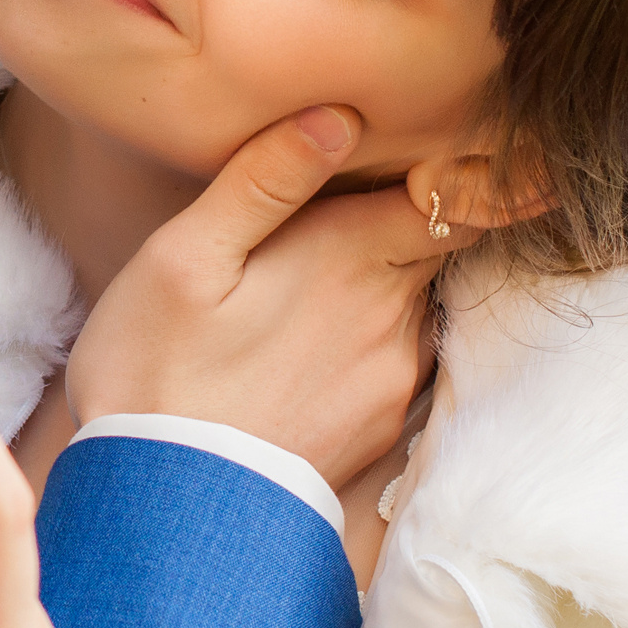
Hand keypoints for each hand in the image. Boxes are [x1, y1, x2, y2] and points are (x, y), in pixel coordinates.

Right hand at [66, 107, 474, 490]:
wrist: (165, 510)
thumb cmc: (155, 370)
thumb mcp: (185, 257)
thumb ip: (265, 180)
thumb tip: (339, 117)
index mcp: (353, 258)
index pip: (455, 196)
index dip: (465, 170)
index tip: (472, 155)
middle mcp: (393, 318)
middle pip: (435, 246)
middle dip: (409, 220)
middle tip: (355, 209)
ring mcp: (394, 378)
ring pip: (416, 304)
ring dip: (385, 285)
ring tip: (312, 290)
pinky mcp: (381, 427)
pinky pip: (399, 360)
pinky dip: (371, 340)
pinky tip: (309, 349)